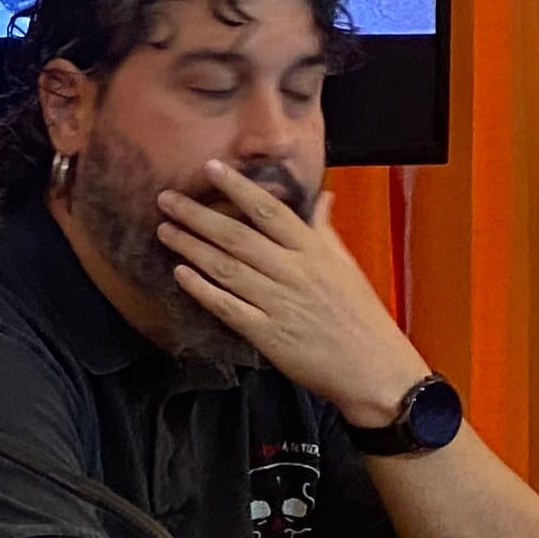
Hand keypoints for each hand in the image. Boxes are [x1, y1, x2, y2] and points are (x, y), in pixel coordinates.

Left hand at [154, 164, 427, 422]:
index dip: (238, 187)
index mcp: (313, 252)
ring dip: (192, 247)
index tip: (210, 168)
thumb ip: (326, 230)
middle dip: (198, 215)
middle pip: (238, 236)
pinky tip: (180, 274)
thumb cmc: (361, 315)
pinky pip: (228, 307)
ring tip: (165, 230)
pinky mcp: (267, 334)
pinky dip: (202, 290)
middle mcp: (293, 272)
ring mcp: (278, 303)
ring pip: (226, 268)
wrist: (374, 369)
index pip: (270, 211)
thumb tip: (324, 196)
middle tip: (166, 199)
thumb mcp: (346, 266)